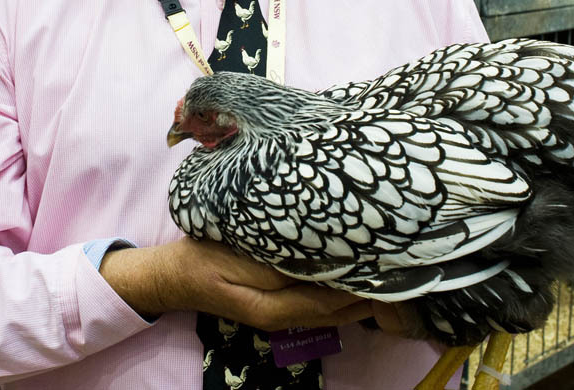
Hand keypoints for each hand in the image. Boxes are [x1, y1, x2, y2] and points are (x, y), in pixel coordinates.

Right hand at [100, 238, 372, 330]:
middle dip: (370, 290)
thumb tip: (323, 262)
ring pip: (333, 308)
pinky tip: (354, 270)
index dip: (363, 284)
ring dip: (359, 290)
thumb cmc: (203, 258)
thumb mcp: (238, 256)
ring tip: (388, 266)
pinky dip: (341, 289)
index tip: (391, 261)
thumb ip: (278, 264)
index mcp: (276, 307)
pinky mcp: (279, 302)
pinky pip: (319, 301)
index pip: (334, 300)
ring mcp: (283, 312)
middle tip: (402, 262)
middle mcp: (286, 316)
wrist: (172, 276)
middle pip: (340, 310)